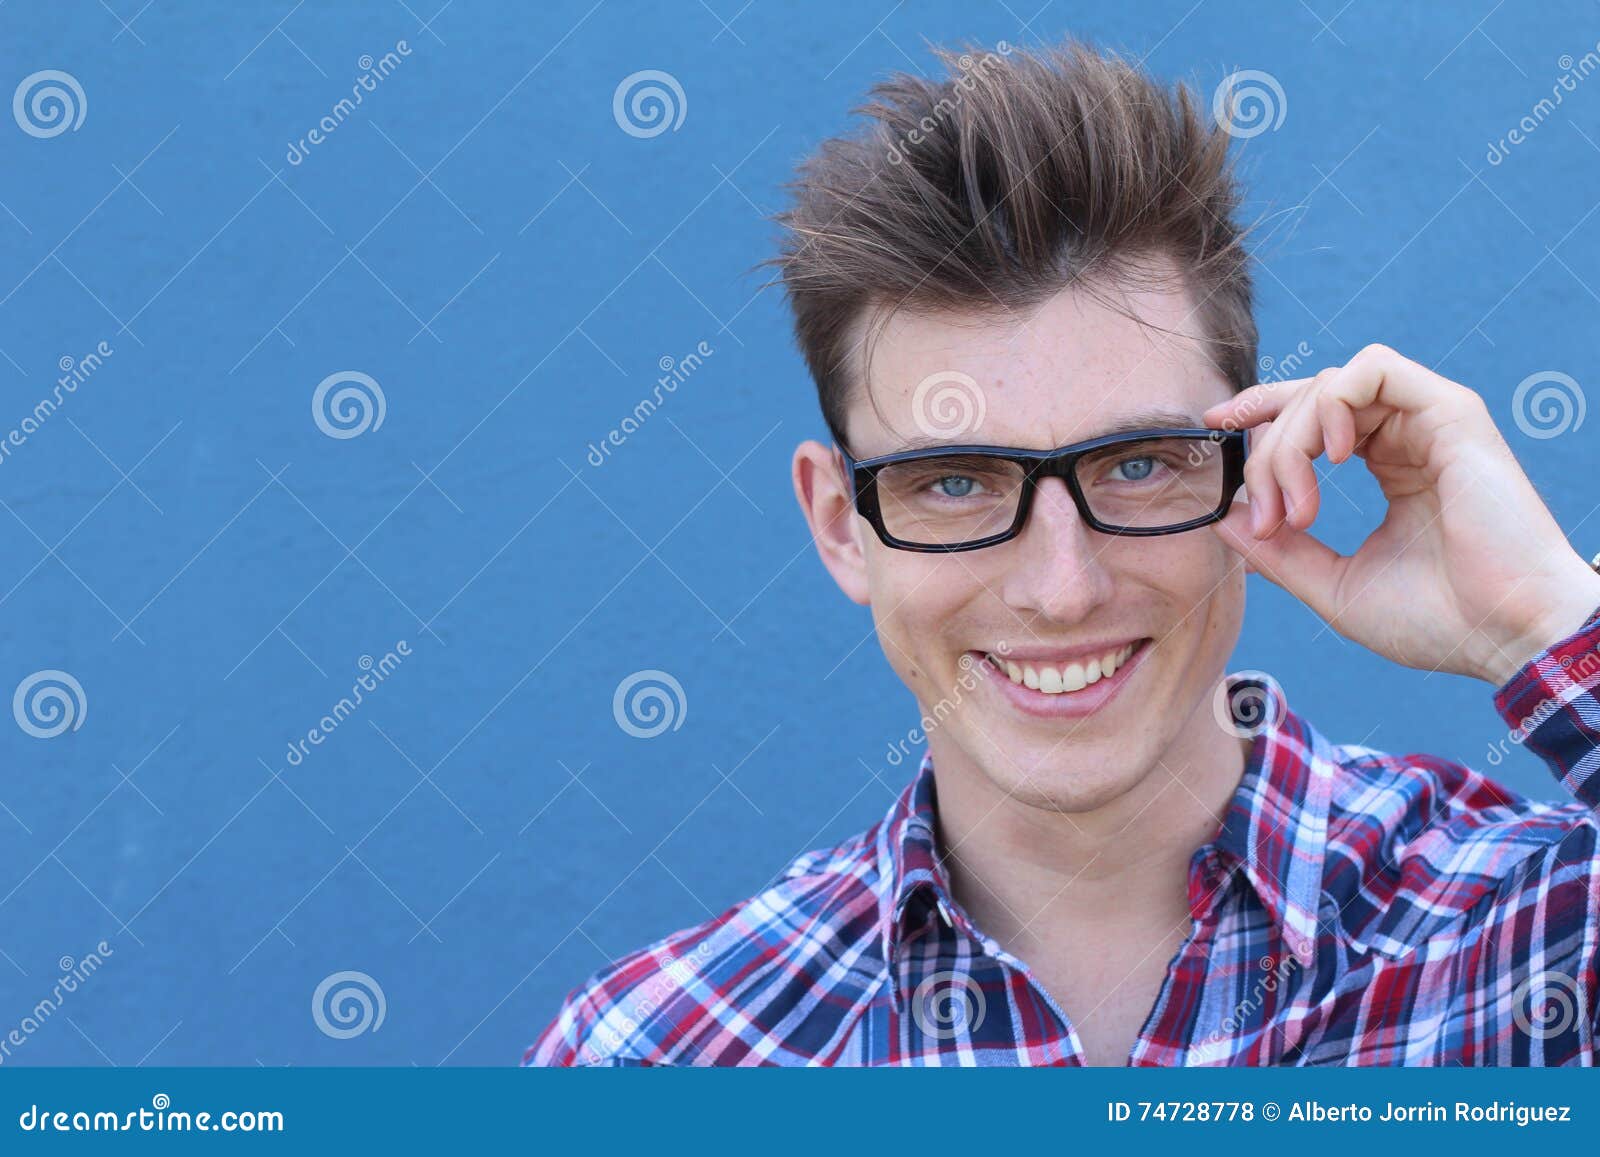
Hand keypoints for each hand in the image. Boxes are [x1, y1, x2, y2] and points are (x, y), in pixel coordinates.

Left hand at [1202, 344, 1599, 685]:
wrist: (1506, 634)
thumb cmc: (1437, 620)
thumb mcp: (1334, 586)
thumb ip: (1279, 552)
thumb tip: (1223, 517)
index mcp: (1388, 465)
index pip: (1310, 415)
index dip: (1258, 413)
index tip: (1214, 427)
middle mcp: (1408, 435)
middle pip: (1307, 400)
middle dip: (1267, 455)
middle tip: (1269, 519)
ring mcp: (1430, 420)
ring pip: (1329, 385)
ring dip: (1292, 440)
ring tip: (1299, 506)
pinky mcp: (1451, 412)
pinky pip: (1372, 369)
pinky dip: (1332, 402)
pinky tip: (1330, 456)